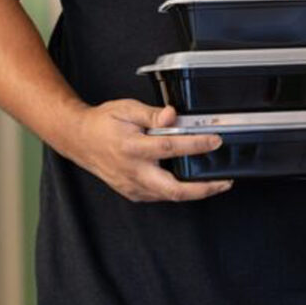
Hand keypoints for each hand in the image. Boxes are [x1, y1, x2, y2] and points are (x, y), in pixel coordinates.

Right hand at [67, 100, 232, 201]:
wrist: (80, 140)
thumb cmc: (104, 122)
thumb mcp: (126, 108)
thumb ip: (152, 114)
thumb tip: (173, 115)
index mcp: (131, 147)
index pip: (170, 147)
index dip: (196, 145)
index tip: (215, 141)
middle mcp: (133, 171)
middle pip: (174, 189)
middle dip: (204, 189)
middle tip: (225, 181)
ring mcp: (133, 186)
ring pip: (169, 196)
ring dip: (195, 192)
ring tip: (216, 182)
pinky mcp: (133, 193)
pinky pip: (160, 196)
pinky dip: (179, 191)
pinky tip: (192, 183)